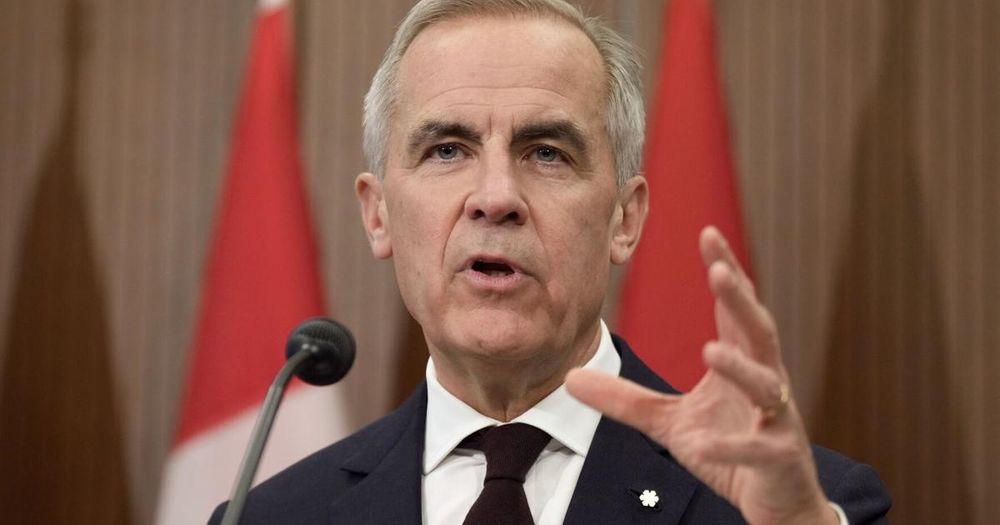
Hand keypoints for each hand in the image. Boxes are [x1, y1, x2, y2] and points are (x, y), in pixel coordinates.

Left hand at [566, 226, 837, 524]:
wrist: (775, 502)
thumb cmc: (729, 451)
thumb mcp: (668, 423)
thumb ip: (625, 398)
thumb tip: (569, 378)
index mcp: (741, 363)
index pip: (734, 310)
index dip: (725, 271)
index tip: (708, 233)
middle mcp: (766, 382)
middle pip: (758, 331)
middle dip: (741, 300)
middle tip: (719, 269)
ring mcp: (777, 419)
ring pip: (767, 385)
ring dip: (740, 369)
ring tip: (710, 350)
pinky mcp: (779, 458)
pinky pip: (757, 449)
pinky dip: (732, 446)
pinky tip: (705, 444)